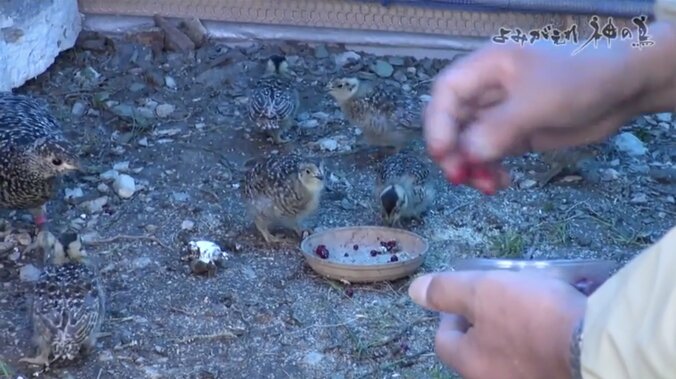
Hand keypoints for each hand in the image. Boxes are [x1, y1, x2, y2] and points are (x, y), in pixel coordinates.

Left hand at [408, 270, 586, 378]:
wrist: (595, 345)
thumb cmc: (529, 316)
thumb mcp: (480, 292)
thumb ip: (445, 292)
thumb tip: (414, 291)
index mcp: (471, 364)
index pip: (444, 340)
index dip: (449, 313)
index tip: (465, 295)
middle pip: (479, 347)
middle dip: (486, 317)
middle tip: (501, 294)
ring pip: (513, 348)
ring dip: (517, 321)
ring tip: (536, 295)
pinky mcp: (557, 376)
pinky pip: (542, 351)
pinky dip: (545, 331)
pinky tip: (561, 308)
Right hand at [423, 39, 650, 193]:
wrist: (623, 88)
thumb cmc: (581, 79)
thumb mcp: (539, 101)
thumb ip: (500, 127)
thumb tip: (468, 154)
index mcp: (487, 68)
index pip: (446, 93)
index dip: (437, 123)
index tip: (442, 153)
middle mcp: (486, 91)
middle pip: (451, 122)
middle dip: (451, 151)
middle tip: (461, 177)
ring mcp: (499, 114)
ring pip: (467, 143)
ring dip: (471, 167)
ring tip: (488, 186)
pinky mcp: (514, 135)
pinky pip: (489, 156)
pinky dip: (489, 172)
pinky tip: (500, 184)